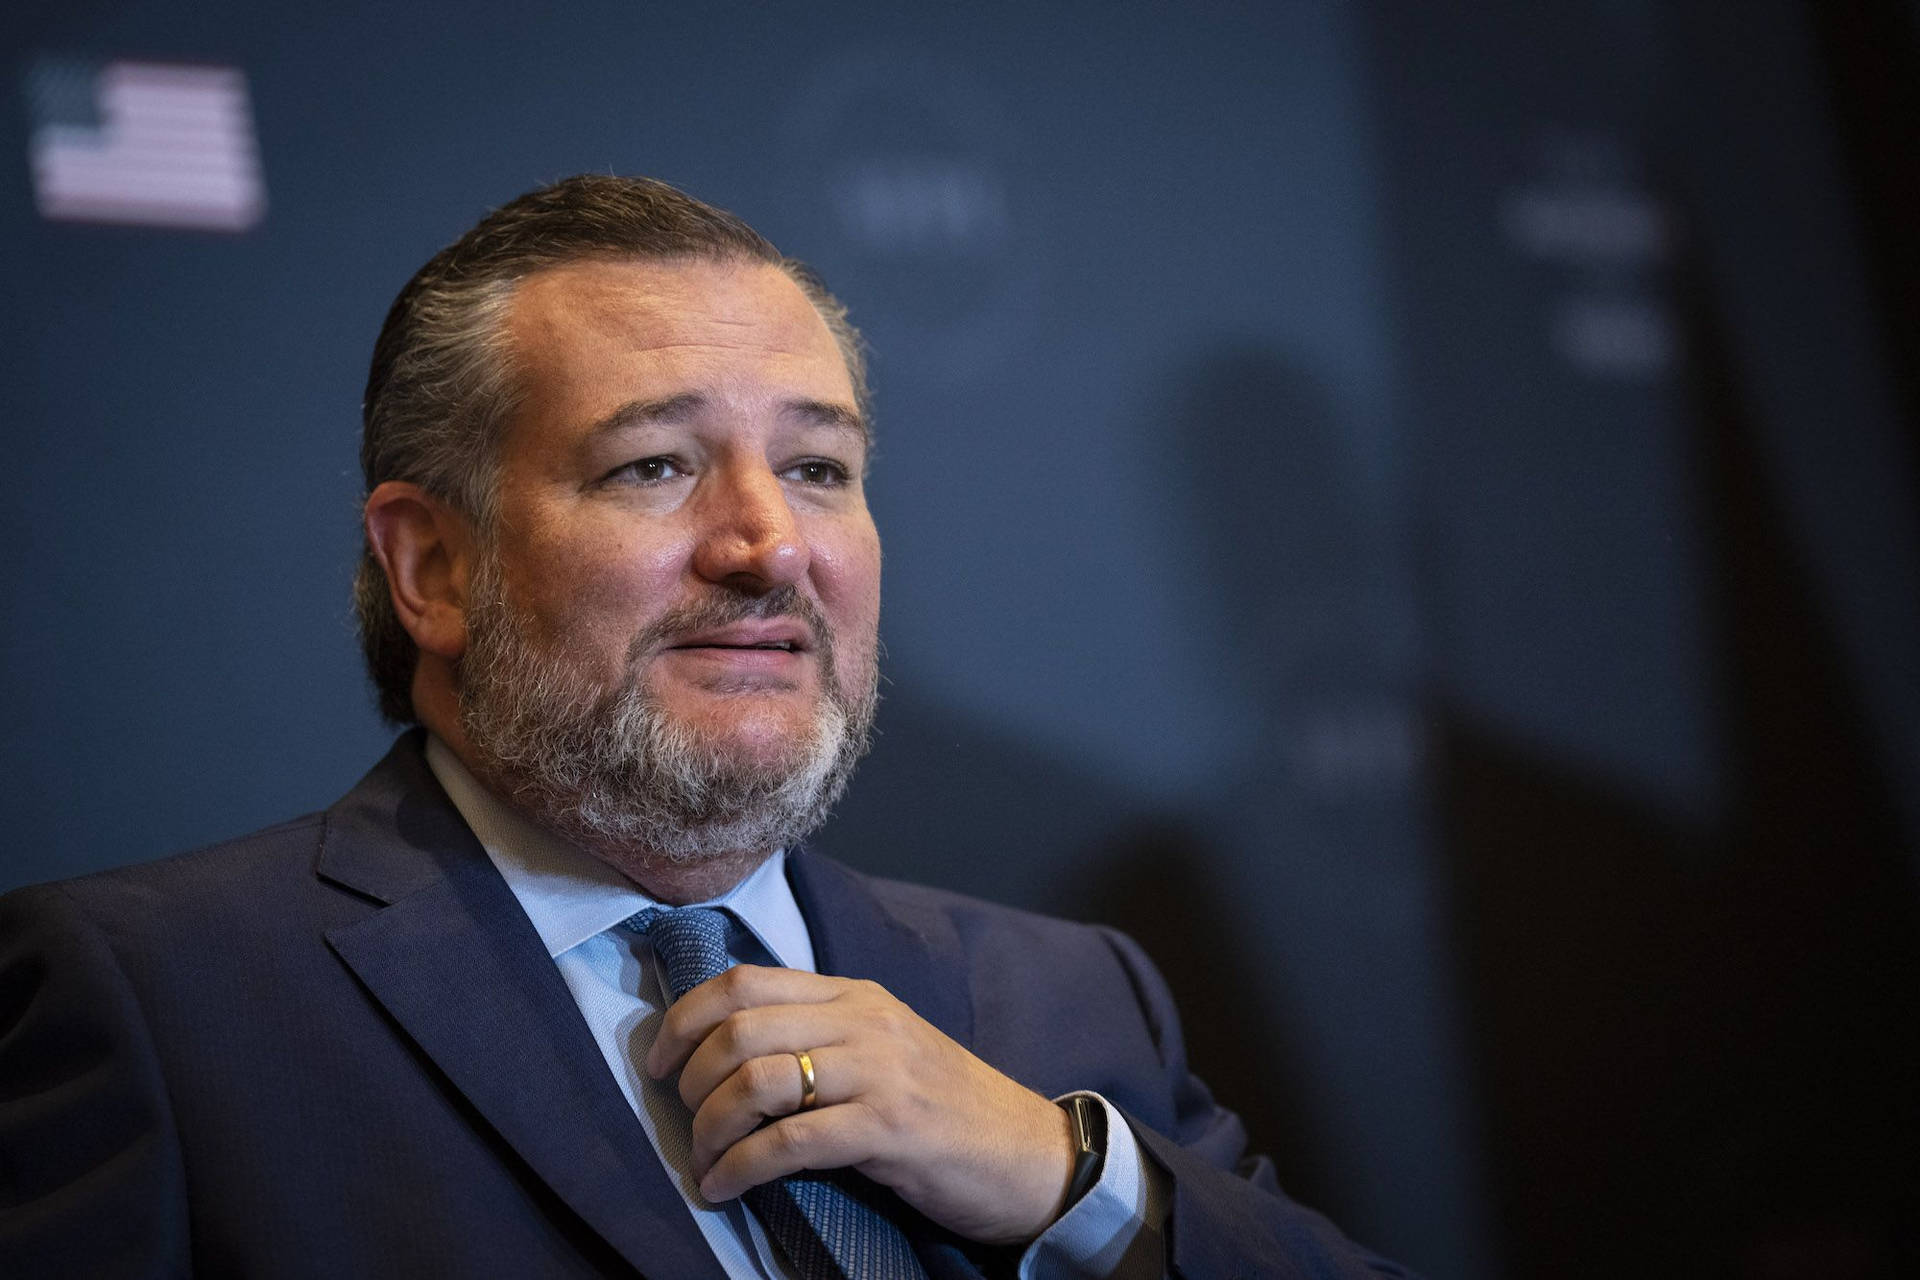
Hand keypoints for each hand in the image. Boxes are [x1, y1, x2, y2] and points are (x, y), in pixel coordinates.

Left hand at [646, 965, 1077, 1244]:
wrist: (1030, 1153)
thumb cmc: (947, 1108)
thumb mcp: (883, 1049)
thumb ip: (821, 1036)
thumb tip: (730, 1049)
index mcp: (855, 995)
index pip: (746, 980)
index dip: (685, 1017)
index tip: (658, 1059)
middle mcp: (864, 1021)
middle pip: (740, 1027)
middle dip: (690, 1078)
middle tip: (682, 1118)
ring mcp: (879, 1071)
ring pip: (757, 1080)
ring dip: (710, 1128)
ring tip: (703, 1161)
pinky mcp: (890, 1128)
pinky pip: (790, 1141)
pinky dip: (742, 1167)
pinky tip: (725, 1188)